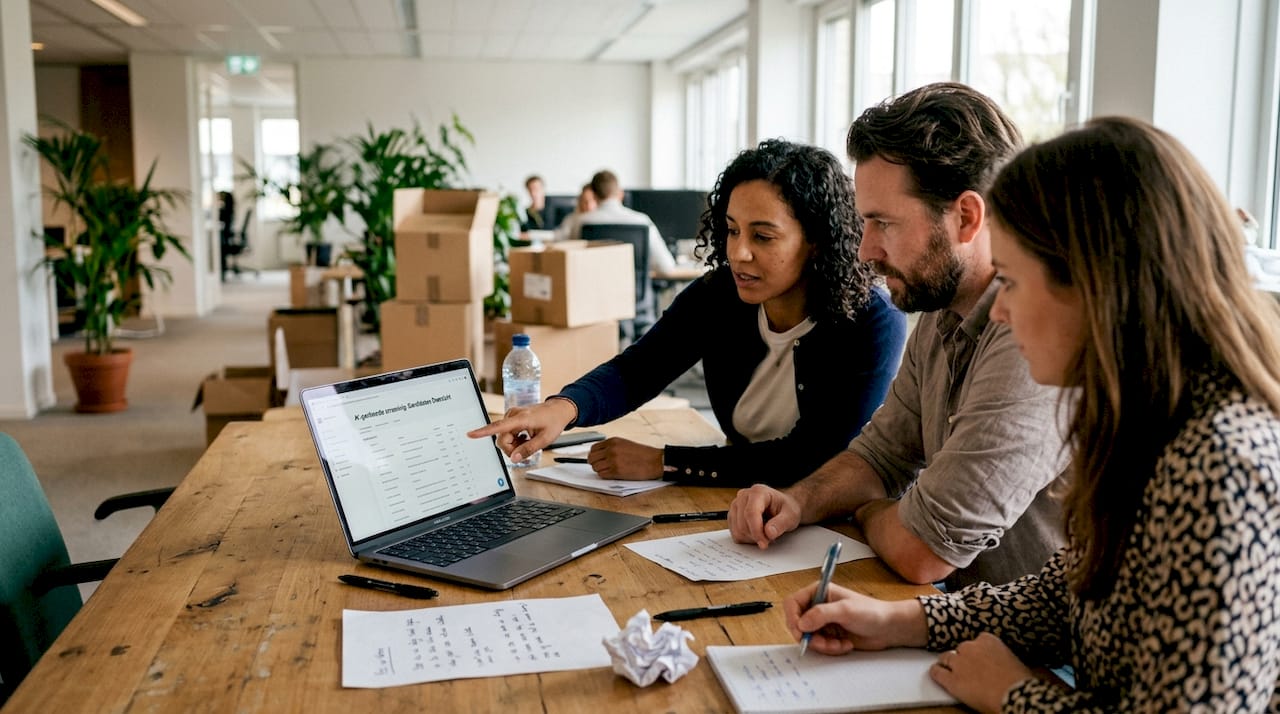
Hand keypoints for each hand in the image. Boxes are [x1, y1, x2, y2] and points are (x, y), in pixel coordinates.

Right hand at [466, 399, 575, 462]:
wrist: (558, 410)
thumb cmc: (553, 422)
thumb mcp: (545, 440)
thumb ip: (529, 449)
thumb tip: (514, 458)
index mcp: (521, 418)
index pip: (499, 427)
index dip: (483, 432)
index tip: (470, 434)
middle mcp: (513, 415)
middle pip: (502, 440)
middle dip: (512, 449)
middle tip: (526, 449)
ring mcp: (512, 417)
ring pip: (504, 438)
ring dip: (515, 444)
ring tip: (528, 440)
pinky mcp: (512, 419)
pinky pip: (507, 434)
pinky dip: (515, 439)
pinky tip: (525, 436)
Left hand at [585, 438, 662, 479]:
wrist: (655, 461)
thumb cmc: (644, 454)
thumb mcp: (625, 444)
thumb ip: (612, 447)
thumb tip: (601, 454)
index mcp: (613, 441)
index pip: (593, 448)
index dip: (594, 455)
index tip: (597, 459)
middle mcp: (611, 449)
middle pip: (592, 458)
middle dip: (595, 463)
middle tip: (601, 466)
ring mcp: (613, 460)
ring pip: (595, 467)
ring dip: (600, 470)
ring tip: (609, 470)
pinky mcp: (616, 471)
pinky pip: (602, 475)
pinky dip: (605, 476)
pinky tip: (613, 474)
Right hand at [728, 484, 801, 548]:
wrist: (782, 507)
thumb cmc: (786, 508)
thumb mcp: (791, 515)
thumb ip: (781, 524)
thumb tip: (769, 533)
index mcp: (758, 492)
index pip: (751, 513)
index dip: (756, 531)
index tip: (764, 543)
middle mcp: (744, 496)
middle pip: (742, 524)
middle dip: (756, 536)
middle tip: (769, 538)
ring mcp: (736, 505)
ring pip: (737, 530)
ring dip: (751, 538)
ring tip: (764, 534)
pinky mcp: (733, 515)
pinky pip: (735, 533)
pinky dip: (746, 538)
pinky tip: (756, 533)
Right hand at [783, 582, 927, 653]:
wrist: (888, 628)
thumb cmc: (871, 612)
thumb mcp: (846, 610)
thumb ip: (821, 614)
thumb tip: (801, 623)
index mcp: (819, 592)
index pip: (793, 603)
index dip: (792, 617)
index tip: (800, 631)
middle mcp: (818, 606)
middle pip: (798, 623)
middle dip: (810, 636)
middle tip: (823, 643)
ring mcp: (823, 621)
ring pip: (808, 637)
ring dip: (822, 645)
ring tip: (839, 644)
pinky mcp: (829, 635)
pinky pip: (819, 645)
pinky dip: (830, 648)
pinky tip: (844, 645)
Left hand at [930, 633, 1033, 713]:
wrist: (1016, 695)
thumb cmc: (1021, 681)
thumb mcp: (1015, 661)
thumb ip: (1003, 656)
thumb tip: (1007, 662)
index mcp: (988, 639)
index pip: (976, 641)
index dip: (976, 652)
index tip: (978, 658)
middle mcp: (971, 647)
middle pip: (960, 649)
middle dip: (963, 658)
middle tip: (968, 669)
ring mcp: (959, 662)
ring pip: (946, 658)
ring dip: (949, 665)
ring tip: (952, 672)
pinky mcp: (952, 679)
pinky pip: (937, 673)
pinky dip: (937, 674)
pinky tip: (938, 676)